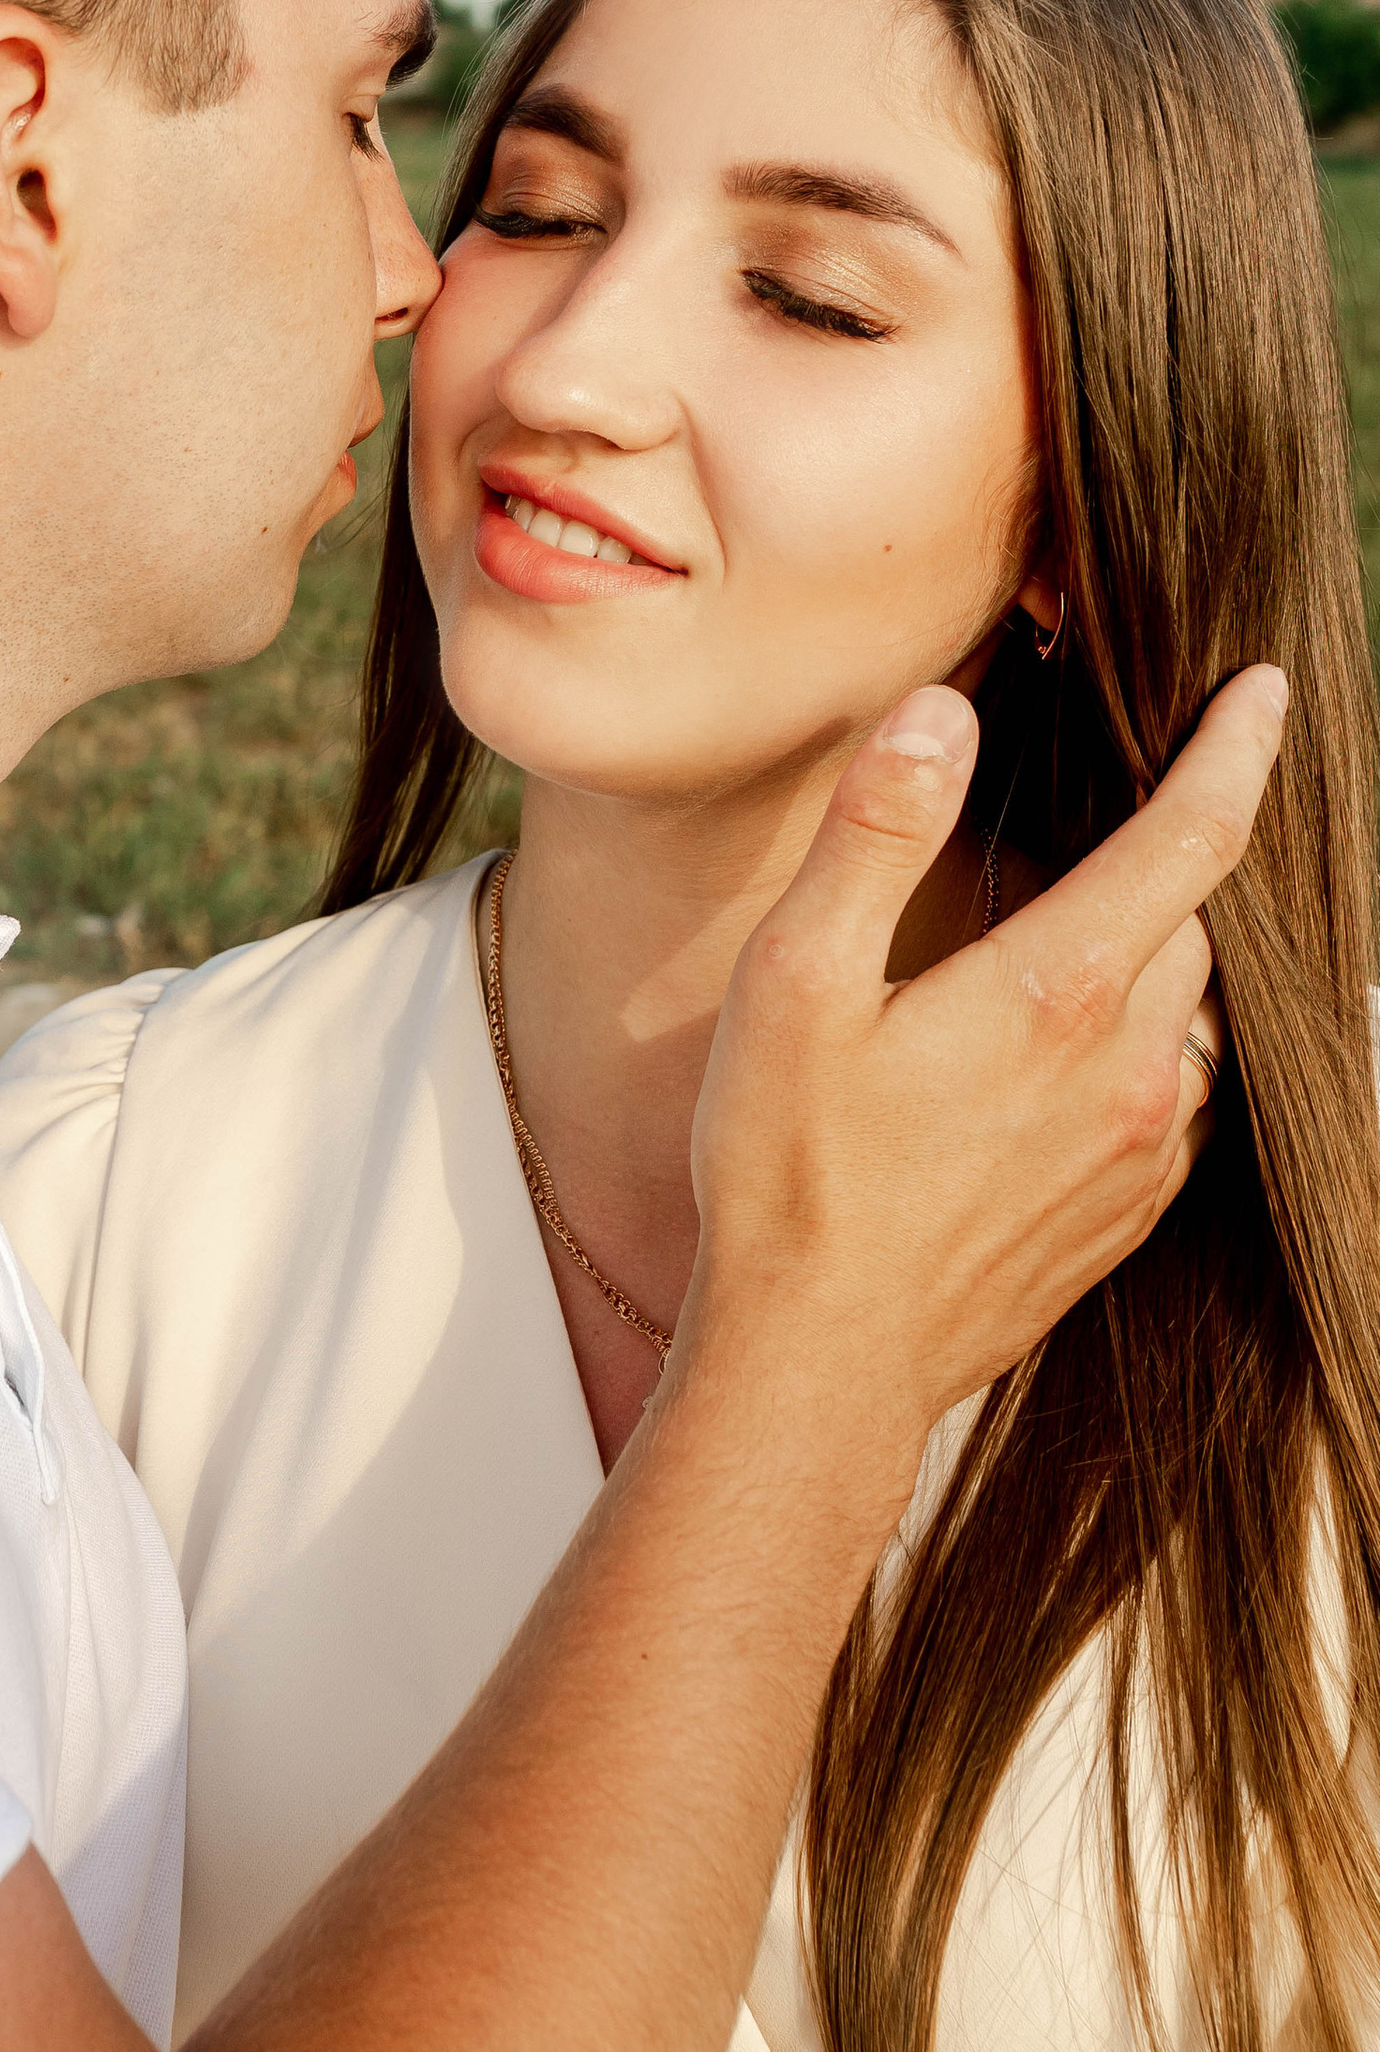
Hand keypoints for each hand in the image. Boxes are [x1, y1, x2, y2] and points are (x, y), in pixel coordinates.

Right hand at [680, 665, 1285, 1492]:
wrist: (821, 1361)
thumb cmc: (790, 1171)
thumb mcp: (795, 979)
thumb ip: (876, 834)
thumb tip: (941, 715)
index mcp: (1054, 991)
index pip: (1190, 836)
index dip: (1234, 750)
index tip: (1260, 690)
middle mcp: (1125, 1068)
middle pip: (1191, 920)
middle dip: (1172, 853)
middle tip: (1117, 810)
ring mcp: (1137, 1152)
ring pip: (1190, 1013)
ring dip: (1157, 957)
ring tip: (1090, 932)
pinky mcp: (1124, 1217)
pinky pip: (1175, 1100)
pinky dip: (1149, 1049)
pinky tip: (1075, 1055)